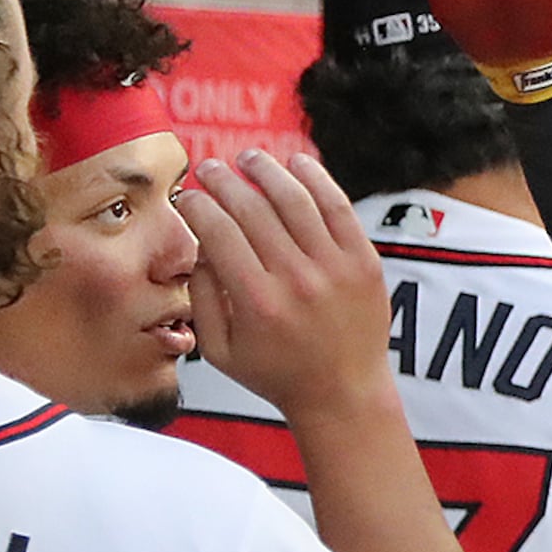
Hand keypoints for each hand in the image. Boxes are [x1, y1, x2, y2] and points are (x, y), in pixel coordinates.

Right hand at [177, 152, 397, 423]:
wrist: (344, 392)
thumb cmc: (277, 373)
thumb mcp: (220, 350)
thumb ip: (200, 298)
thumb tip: (197, 246)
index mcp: (256, 301)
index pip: (218, 232)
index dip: (197, 205)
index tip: (187, 197)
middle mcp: (296, 280)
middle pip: (252, 209)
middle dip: (224, 181)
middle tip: (210, 169)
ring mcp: (334, 268)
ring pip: (295, 199)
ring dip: (267, 170)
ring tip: (249, 158)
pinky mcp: (364, 261)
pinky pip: (338, 207)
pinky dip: (316, 179)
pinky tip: (297, 163)